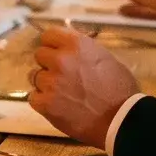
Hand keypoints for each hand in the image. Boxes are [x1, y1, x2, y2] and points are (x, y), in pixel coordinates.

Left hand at [28, 24, 137, 145]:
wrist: (121, 120)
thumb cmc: (120, 89)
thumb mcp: (106, 59)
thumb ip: (82, 51)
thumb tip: (68, 49)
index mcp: (77, 44)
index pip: (49, 35)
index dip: (53, 45)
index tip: (57, 53)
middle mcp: (60, 59)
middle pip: (39, 55)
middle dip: (49, 64)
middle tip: (63, 76)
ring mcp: (50, 82)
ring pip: (35, 76)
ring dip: (45, 83)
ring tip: (62, 94)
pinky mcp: (44, 103)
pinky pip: (33, 97)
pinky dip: (43, 102)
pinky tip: (58, 106)